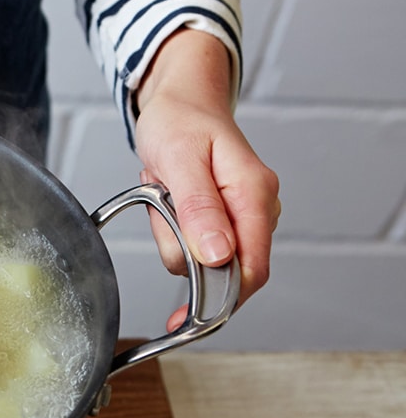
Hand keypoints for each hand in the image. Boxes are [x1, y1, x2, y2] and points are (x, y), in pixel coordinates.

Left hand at [133, 29, 279, 330]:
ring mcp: (241, 214)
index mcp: (254, 194)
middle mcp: (257, 207)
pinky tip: (166, 198)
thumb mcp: (179, 160)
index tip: (187, 318)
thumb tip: (219, 256)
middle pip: (224, 268)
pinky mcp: (222, 218)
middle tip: (161, 204)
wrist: (178, 99)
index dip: (223, 300)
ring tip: (162, 191)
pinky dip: (171, 227)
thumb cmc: (179, 121)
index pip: (252, 267)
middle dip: (184, 249)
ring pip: (201, 257)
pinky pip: (192, 243)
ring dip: (170, 233)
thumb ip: (199, 209)